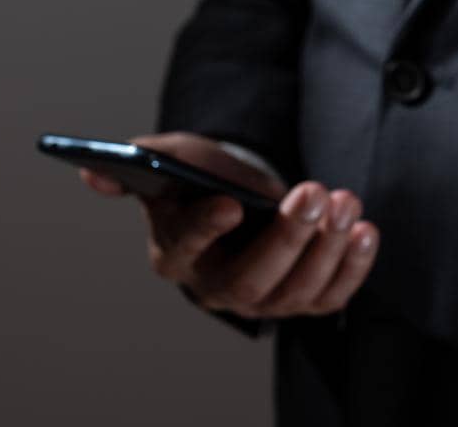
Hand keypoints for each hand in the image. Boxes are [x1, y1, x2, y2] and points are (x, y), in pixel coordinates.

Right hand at [81, 131, 378, 318]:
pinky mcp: (303, 299)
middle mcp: (215, 287)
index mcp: (174, 253)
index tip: (231, 203)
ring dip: (327, 248)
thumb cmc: (200, 178)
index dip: (206, 228)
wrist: (238, 195)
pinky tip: (365, 230)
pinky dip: (353, 267)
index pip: (186, 248)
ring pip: (295, 291)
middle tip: (313, 193)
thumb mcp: (168, 158)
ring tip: (344, 201)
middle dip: (286, 238)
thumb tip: (92, 171)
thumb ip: (136, 160)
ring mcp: (263, 299)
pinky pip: (331, 296)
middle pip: (250, 281)